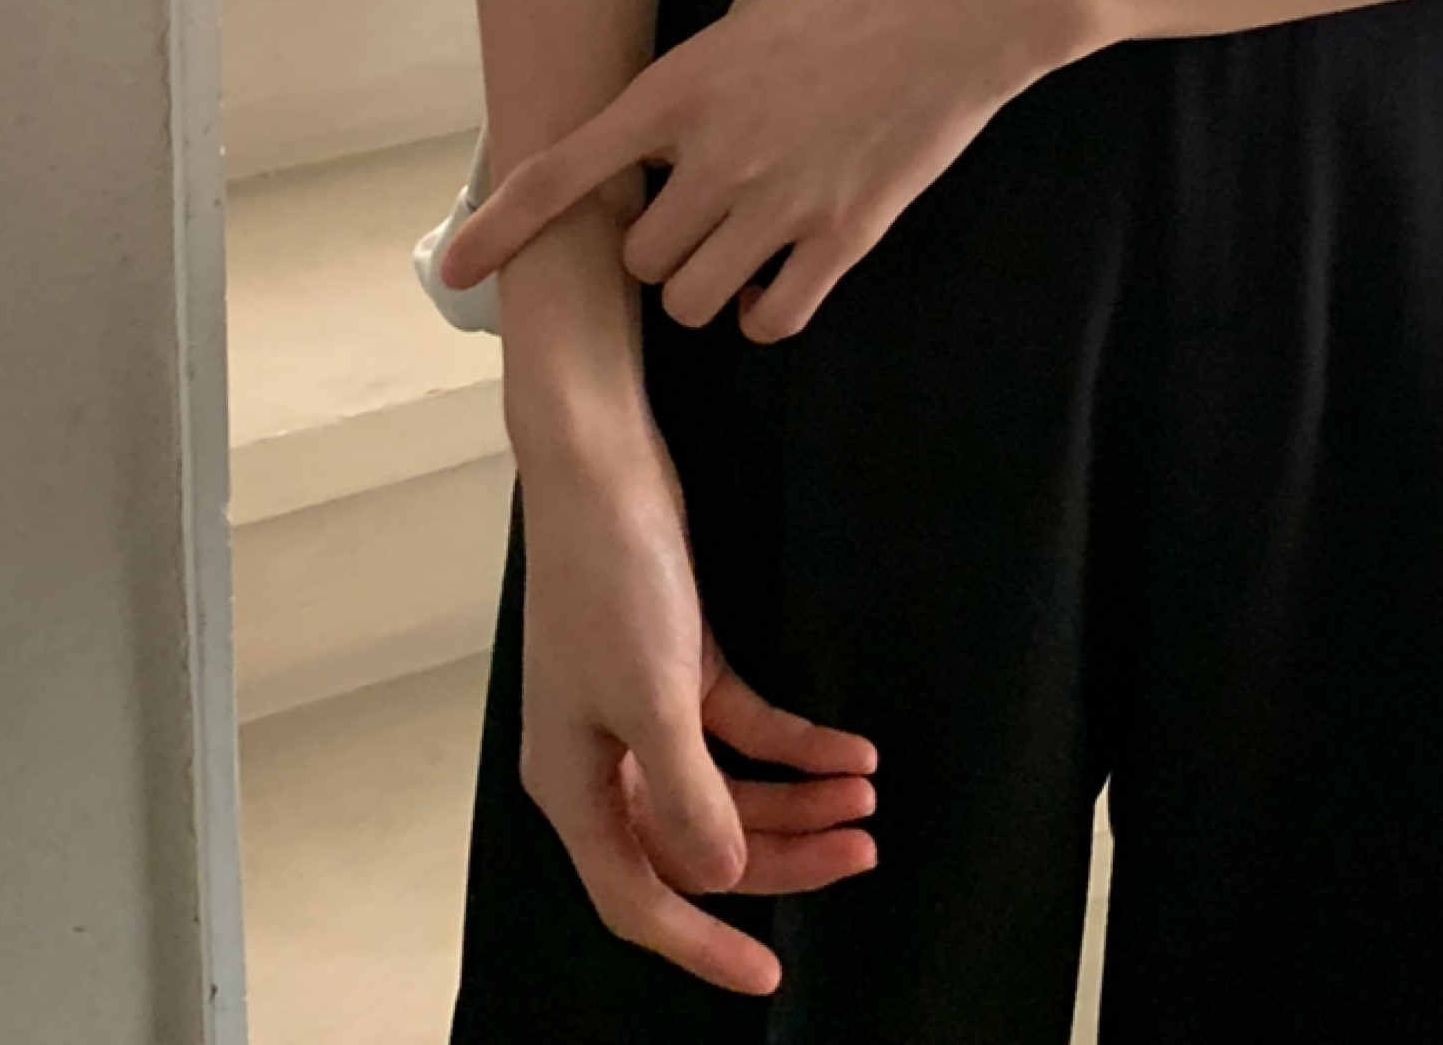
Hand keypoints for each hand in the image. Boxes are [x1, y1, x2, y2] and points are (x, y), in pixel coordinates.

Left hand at [439, 0, 1089, 339]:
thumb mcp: (757, 2)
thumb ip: (706, 72)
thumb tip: (688, 121)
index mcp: (683, 86)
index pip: (566, 172)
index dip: (503, 229)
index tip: (459, 271)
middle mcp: (719, 154)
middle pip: (637, 256)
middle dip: (652, 243)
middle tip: (691, 211)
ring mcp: (782, 202)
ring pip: (691, 301)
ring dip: (702, 282)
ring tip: (738, 244)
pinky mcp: (847, 234)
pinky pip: (772, 316)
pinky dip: (763, 309)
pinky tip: (778, 278)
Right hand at [517, 425, 878, 994]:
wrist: (601, 466)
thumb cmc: (610, 581)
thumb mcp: (653, 698)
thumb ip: (689, 796)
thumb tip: (722, 874)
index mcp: (575, 785)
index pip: (639, 897)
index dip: (702, 945)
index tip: (769, 976)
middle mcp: (605, 760)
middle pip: (698, 844)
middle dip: (784, 856)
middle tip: (864, 852)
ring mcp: (642, 712)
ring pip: (728, 787)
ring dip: (798, 796)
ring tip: (867, 795)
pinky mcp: (678, 663)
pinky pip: (743, 728)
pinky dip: (795, 742)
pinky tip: (851, 747)